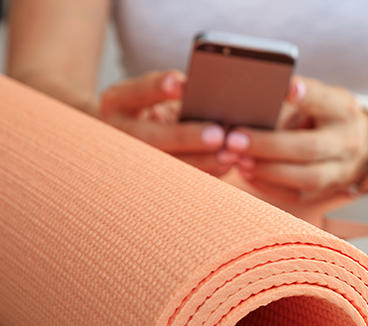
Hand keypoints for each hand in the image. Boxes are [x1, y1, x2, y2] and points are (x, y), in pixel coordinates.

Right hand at [99, 70, 228, 175]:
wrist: (126, 136)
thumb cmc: (148, 107)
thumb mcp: (152, 95)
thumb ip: (174, 93)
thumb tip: (208, 96)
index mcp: (118, 102)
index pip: (136, 92)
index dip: (156, 88)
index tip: (180, 84)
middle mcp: (119, 133)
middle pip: (151, 137)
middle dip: (185, 136)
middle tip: (217, 135)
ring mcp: (130, 160)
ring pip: (165, 164)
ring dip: (201, 161)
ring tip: (230, 155)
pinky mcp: (147, 178)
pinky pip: (178, 179)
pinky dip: (204, 172)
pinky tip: (226, 166)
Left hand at [223, 77, 367, 202]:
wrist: (360, 142)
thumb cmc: (326, 114)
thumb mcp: (318, 99)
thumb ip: (290, 103)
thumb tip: (247, 107)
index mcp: (343, 110)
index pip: (326, 100)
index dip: (307, 95)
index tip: (288, 87)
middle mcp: (348, 140)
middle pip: (310, 147)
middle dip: (269, 145)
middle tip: (235, 139)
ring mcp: (342, 170)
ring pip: (307, 177)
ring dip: (268, 170)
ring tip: (240, 161)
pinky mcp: (329, 190)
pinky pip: (298, 195)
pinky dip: (269, 185)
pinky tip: (248, 173)